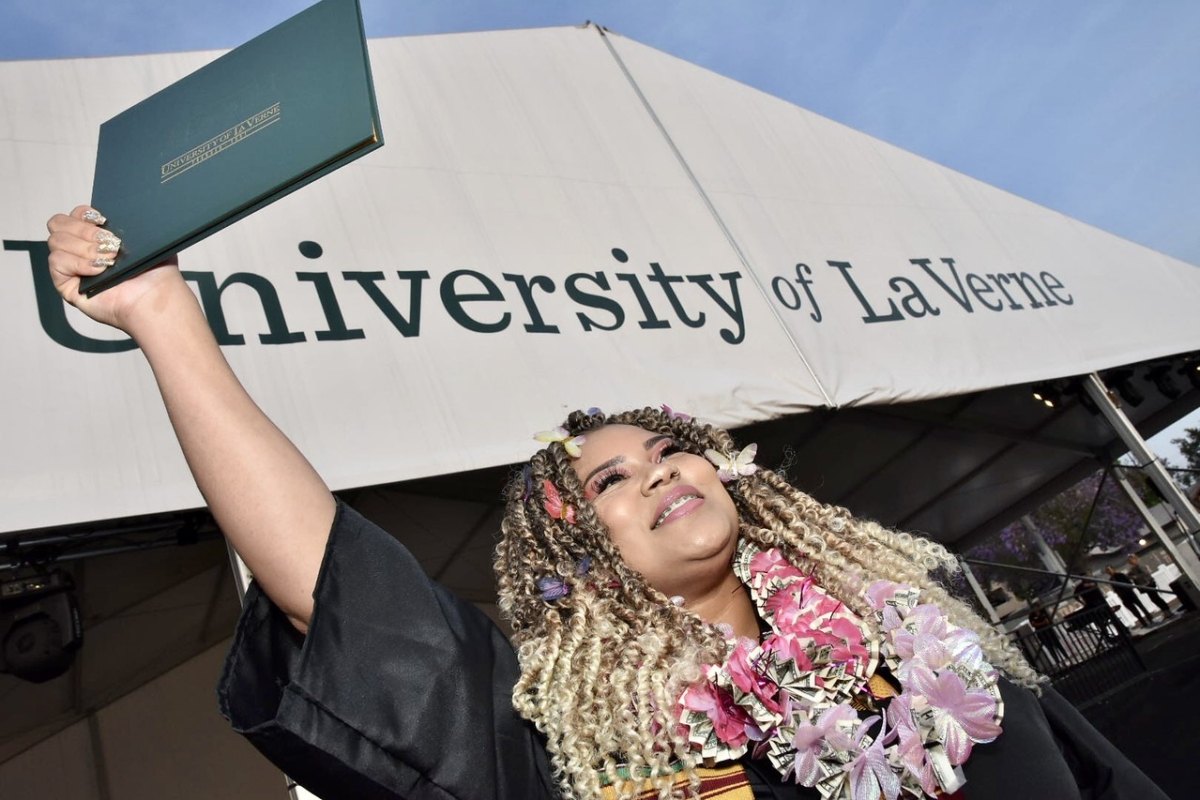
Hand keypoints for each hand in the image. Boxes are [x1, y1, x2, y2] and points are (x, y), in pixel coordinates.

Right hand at [46, 205, 187, 333]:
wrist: (156, 298)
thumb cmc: (156, 272)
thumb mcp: (147, 238)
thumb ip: (130, 221)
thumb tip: (122, 207)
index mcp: (96, 237)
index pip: (74, 215)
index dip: (84, 214)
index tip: (104, 220)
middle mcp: (80, 251)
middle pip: (58, 224)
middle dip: (83, 229)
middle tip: (110, 243)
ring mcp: (72, 268)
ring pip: (56, 241)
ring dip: (85, 248)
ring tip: (109, 259)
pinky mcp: (66, 285)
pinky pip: (57, 262)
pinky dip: (79, 263)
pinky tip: (99, 269)